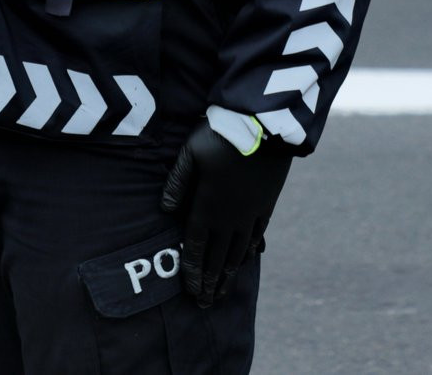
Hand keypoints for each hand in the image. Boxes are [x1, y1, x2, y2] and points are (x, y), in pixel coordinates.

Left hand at [160, 123, 291, 307]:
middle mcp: (229, 218)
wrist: (265, 127)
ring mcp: (250, 214)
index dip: (192, 272)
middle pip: (217, 258)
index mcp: (207, 208)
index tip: (190, 293)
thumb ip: (176, 182)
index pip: (196, 248)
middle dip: (209, 283)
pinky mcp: (267, 204)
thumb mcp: (190, 153)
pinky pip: (256, 236)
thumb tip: (165, 210)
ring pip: (237, 253)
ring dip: (228, 275)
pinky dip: (249, 253)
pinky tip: (245, 261)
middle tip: (205, 304)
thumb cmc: (221, 135)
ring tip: (222, 292)